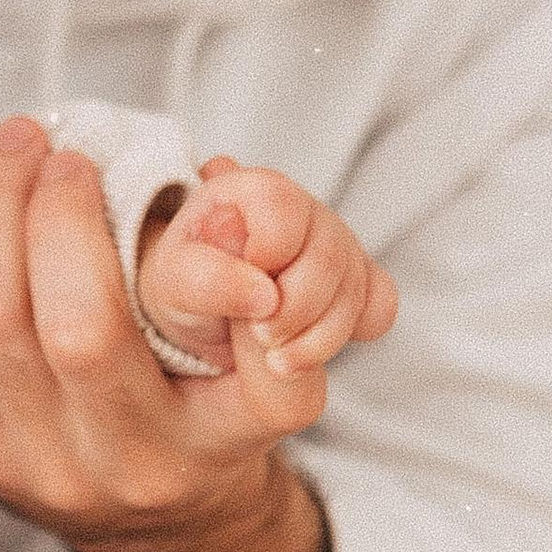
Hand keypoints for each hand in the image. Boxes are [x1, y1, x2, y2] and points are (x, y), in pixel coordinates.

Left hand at [0, 121, 351, 551]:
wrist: (169, 524)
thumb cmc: (222, 417)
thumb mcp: (283, 376)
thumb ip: (282, 288)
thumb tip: (226, 192)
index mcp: (192, 444)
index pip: (106, 338)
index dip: (75, 237)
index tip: (88, 160)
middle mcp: (102, 465)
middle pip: (35, 323)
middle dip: (25, 209)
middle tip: (37, 139)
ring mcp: (26, 466)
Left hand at [136, 158, 397, 374]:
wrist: (194, 315)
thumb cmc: (184, 290)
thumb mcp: (173, 287)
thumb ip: (208, 281)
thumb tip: (265, 292)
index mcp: (249, 191)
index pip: (280, 204)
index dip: (268, 254)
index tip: (247, 294)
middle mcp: (301, 209)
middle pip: (329, 253)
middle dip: (295, 308)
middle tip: (260, 336)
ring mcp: (335, 243)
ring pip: (356, 286)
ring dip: (318, 336)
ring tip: (274, 359)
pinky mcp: (357, 280)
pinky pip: (377, 304)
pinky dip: (346, 335)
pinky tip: (303, 351)